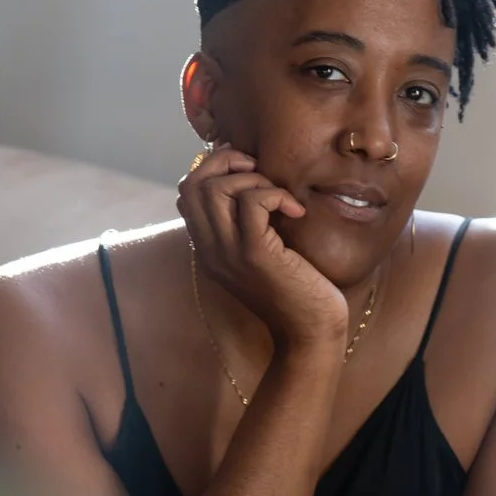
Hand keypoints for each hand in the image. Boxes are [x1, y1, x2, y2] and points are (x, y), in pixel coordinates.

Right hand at [180, 143, 346, 349]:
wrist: (310, 333)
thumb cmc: (295, 290)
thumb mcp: (262, 252)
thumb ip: (247, 224)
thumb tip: (254, 180)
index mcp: (208, 248)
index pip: (186, 192)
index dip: (213, 168)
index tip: (247, 170)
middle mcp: (210, 250)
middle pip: (192, 184)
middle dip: (226, 162)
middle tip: (260, 171)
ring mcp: (229, 253)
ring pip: (216, 188)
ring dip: (251, 178)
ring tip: (279, 196)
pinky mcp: (255, 254)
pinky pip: (253, 201)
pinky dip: (276, 194)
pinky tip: (296, 211)